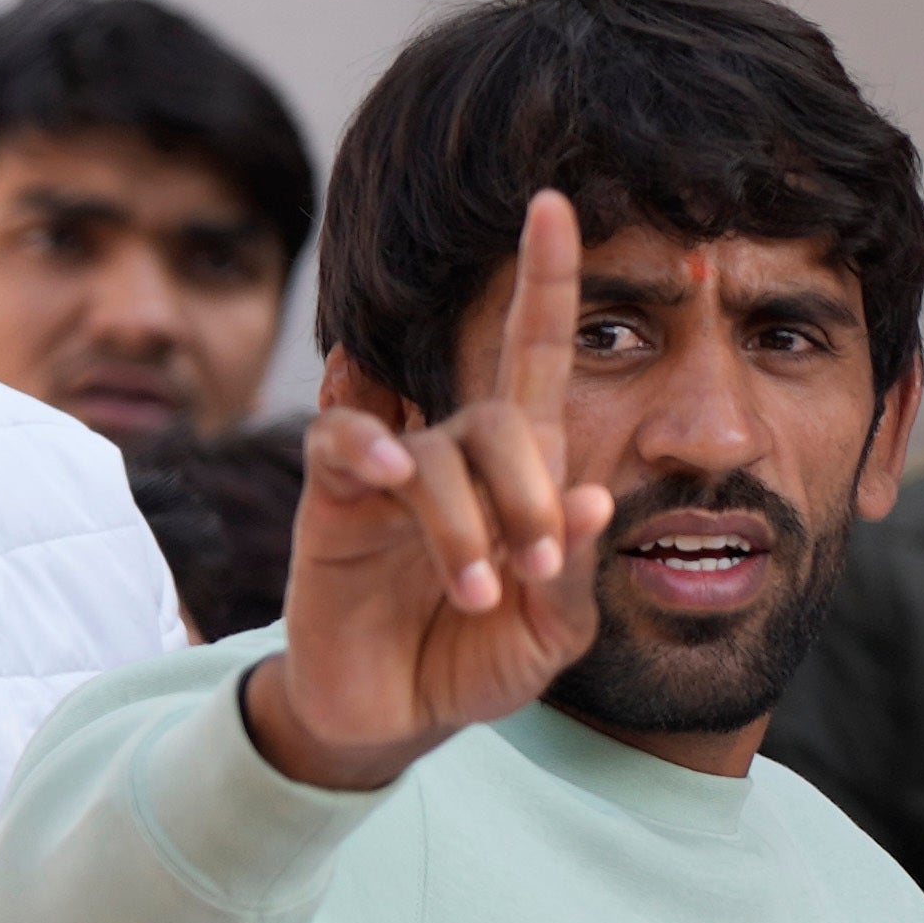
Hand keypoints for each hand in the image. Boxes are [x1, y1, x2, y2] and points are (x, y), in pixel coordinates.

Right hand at [243, 189, 614, 793]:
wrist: (390, 720)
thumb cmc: (475, 659)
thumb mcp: (550, 632)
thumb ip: (572, 571)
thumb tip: (592, 499)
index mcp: (519, 470)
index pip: (534, 355)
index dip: (544, 279)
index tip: (554, 202)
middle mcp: (453, 454)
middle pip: (499, 418)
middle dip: (529, 494)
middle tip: (534, 572)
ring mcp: (389, 474)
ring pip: (432, 453)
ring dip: (464, 524)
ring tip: (482, 594)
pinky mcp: (331, 502)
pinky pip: (343, 442)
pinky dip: (369, 448)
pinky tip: (392, 478)